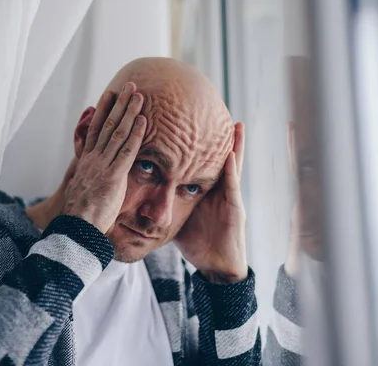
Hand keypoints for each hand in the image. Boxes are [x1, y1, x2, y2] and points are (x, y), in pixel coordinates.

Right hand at [62, 84, 146, 233]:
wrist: (77, 227)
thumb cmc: (83, 213)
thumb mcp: (84, 188)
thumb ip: (92, 175)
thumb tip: (97, 171)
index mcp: (87, 161)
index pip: (96, 130)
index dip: (103, 111)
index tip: (109, 95)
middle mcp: (94, 158)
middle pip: (107, 125)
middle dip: (119, 104)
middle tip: (128, 86)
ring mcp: (103, 165)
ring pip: (117, 133)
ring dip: (129, 112)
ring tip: (138, 95)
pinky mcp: (113, 176)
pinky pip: (126, 151)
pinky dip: (135, 134)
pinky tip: (143, 120)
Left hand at [174, 123, 247, 283]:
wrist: (215, 265)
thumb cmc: (198, 242)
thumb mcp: (178, 216)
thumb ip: (165, 202)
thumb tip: (140, 194)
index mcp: (206, 190)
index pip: (202, 161)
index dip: (200, 144)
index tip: (193, 122)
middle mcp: (220, 190)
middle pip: (220, 157)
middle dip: (221, 137)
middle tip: (220, 112)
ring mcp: (229, 198)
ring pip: (233, 167)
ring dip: (235, 146)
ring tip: (236, 126)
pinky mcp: (235, 209)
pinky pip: (232, 187)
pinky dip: (231, 171)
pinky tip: (230, 156)